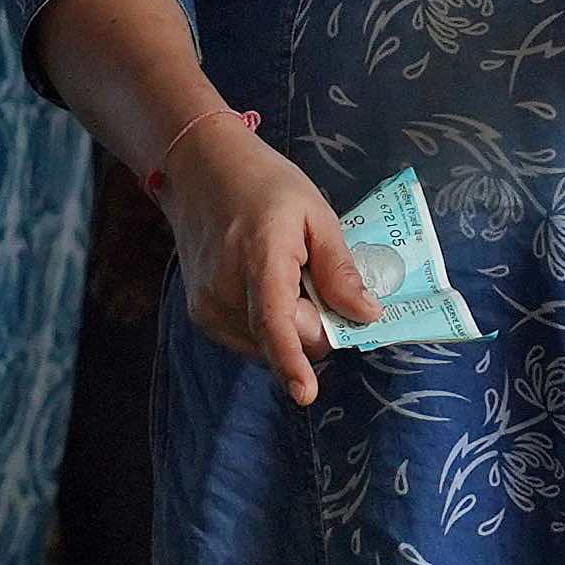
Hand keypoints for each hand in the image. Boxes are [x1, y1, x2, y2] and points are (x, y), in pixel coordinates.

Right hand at [155, 112, 373, 407]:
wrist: (198, 170)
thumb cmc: (264, 184)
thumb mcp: (315, 213)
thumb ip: (340, 268)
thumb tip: (366, 315)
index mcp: (258, 258)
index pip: (274, 322)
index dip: (291, 362)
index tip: (305, 394)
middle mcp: (225, 291)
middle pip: (287, 338)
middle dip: (314, 323)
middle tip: (313, 278)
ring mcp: (207, 307)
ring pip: (269, 345)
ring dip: (291, 325)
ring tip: (285, 276)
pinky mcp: (201, 316)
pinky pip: (252, 340)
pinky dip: (270, 325)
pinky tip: (265, 286)